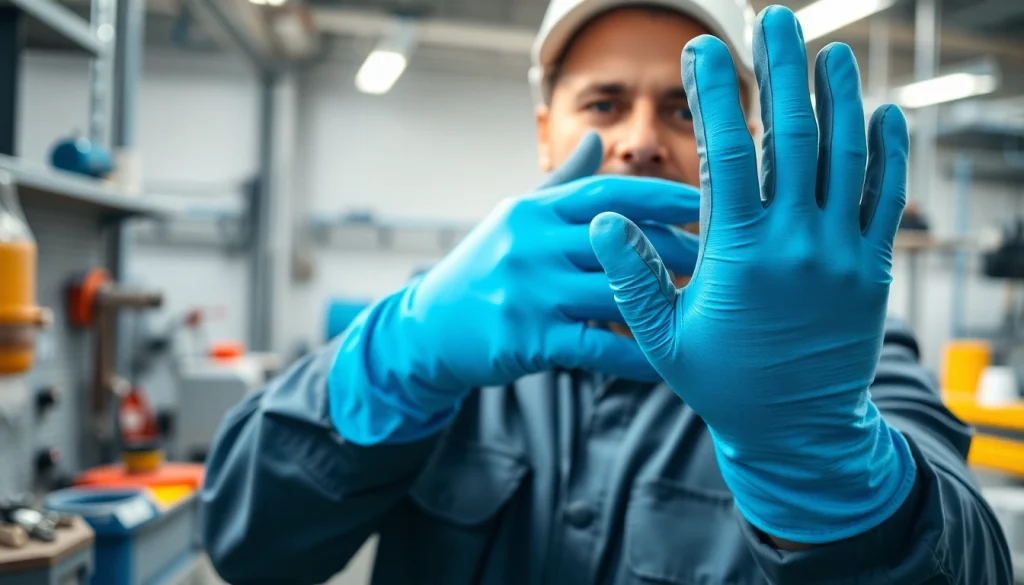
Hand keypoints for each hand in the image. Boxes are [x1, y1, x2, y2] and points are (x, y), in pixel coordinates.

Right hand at [331, 133, 699, 442]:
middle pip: (618, 241)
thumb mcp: (516, 217)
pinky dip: (633, 358)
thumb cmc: (484, 267)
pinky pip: (594, 349)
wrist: (429, 328)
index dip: (660, 196)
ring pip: (612, 293)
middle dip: (674, 249)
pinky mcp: (525, 338)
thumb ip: (562, 182)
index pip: (606, 193)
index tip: (708, 199)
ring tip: (705, 307)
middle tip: (725, 257)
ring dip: (661, 302)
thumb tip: (599, 138)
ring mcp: (527, 291)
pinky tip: (666, 367)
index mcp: (533, 211)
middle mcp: (529, 244)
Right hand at [589, 7, 915, 542]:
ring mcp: (841, 255)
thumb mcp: (663, 338)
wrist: (798, 435)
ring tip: (832, 53)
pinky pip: (886, 201)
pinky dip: (888, 154)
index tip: (705, 49)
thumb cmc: (723, 385)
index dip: (716, 93)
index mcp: (739, 254)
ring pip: (848, 158)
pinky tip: (884, 116)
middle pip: (794, 135)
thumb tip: (605, 222)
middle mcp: (796, 244)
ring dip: (842, 98)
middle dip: (784, 70)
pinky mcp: (872, 271)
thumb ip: (634, 276)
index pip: (727, 152)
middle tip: (777, 21)